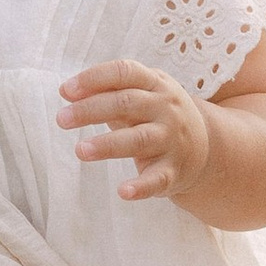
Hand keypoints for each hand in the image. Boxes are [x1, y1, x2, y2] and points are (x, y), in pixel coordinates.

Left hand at [58, 58, 211, 203]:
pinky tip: (123, 191)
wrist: (205, 147)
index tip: (65, 91)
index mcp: (155, 84)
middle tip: (61, 119)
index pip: (124, 73)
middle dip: (91, 110)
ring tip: (80, 150)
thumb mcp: (140, 94)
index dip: (94, 79)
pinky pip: (157, 179)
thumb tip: (66, 91)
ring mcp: (171, 140)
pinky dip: (141, 186)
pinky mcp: (173, 170)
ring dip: (108, 145)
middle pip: (126, 103)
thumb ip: (106, 91)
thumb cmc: (156, 115)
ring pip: (139, 139)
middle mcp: (165, 108)